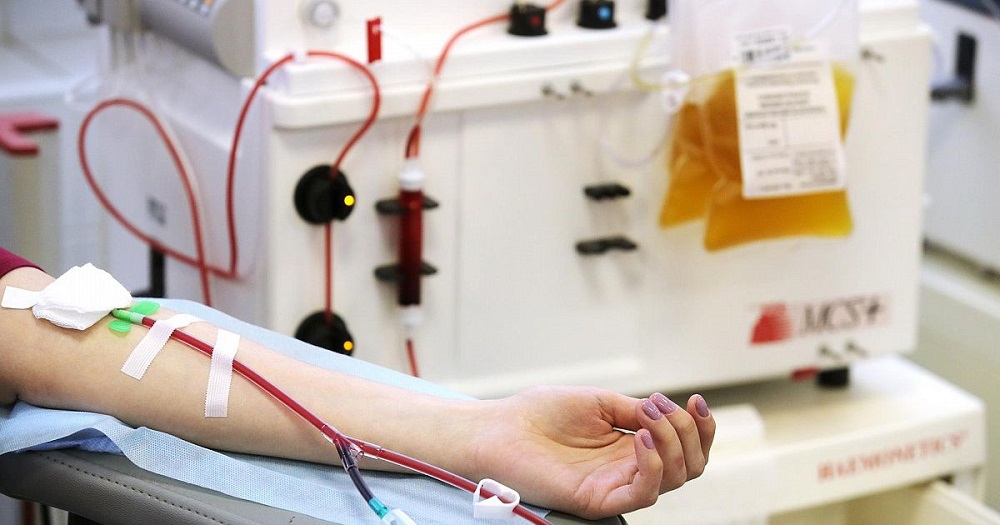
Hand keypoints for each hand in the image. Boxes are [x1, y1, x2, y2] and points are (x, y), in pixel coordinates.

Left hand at [475, 386, 714, 518]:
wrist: (501, 429)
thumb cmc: (540, 413)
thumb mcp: (598, 401)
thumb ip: (636, 410)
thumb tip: (668, 413)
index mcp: (631, 445)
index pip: (685, 446)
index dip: (700, 427)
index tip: (696, 400)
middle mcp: (628, 468)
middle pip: (690, 465)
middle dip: (690, 433)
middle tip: (660, 408)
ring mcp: (615, 485)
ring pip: (674, 480)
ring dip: (673, 444)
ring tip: (648, 418)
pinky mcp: (598, 500)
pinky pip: (643, 494)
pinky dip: (653, 466)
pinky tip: (641, 439)